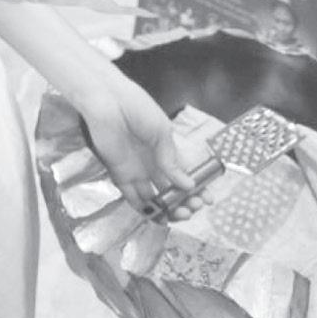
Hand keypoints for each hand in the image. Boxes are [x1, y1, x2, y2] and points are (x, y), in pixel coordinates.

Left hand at [76, 77, 200, 220]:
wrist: (108, 102)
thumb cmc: (136, 108)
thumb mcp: (162, 132)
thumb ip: (171, 160)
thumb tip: (188, 184)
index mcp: (166, 151)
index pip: (184, 176)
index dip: (197, 190)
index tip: (208, 200)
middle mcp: (152, 163)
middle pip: (170, 191)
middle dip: (184, 203)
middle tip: (194, 208)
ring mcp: (136, 170)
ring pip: (154, 198)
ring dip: (168, 209)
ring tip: (181, 213)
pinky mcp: (119, 174)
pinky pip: (132, 196)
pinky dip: (144, 209)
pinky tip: (158, 215)